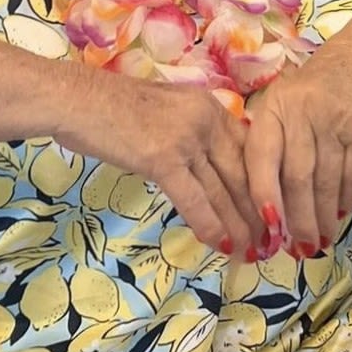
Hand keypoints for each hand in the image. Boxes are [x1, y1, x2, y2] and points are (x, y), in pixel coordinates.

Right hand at [54, 79, 258, 256]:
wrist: (78, 99)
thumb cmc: (114, 107)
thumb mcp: (169, 110)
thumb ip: (194, 132)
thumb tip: (209, 164)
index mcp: (210, 107)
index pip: (248, 150)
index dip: (263, 183)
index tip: (273, 209)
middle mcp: (207, 120)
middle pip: (242, 172)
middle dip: (258, 211)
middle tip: (270, 240)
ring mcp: (186, 139)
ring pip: (222, 189)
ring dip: (239, 225)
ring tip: (251, 251)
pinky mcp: (162, 159)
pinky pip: (193, 199)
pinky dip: (210, 225)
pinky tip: (220, 246)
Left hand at [240, 33, 351, 257]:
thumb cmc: (323, 82)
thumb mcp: (289, 101)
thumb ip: (276, 141)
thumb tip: (265, 202)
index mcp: (274, 106)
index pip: (261, 158)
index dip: (263, 195)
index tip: (266, 226)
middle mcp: (300, 110)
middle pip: (296, 176)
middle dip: (297, 218)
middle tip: (297, 246)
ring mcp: (333, 117)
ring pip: (324, 179)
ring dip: (322, 215)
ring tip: (320, 239)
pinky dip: (347, 197)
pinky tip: (342, 214)